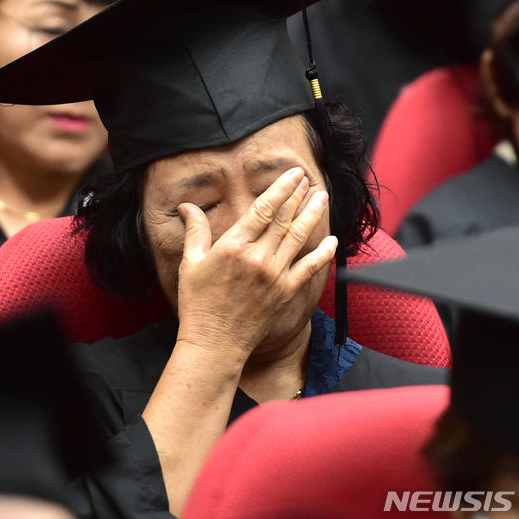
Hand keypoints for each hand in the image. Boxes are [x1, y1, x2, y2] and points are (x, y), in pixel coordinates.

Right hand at [174, 168, 336, 361]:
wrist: (214, 344)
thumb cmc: (198, 303)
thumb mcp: (191, 262)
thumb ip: (195, 230)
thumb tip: (186, 205)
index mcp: (234, 246)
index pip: (264, 208)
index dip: (281, 188)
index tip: (292, 174)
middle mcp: (258, 258)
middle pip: (285, 218)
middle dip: (298, 195)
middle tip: (308, 179)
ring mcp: (275, 276)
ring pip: (299, 237)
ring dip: (312, 215)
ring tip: (322, 197)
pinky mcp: (285, 293)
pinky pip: (309, 269)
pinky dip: (323, 254)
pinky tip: (332, 241)